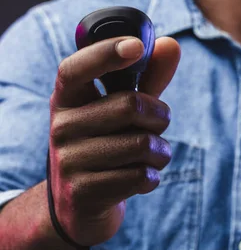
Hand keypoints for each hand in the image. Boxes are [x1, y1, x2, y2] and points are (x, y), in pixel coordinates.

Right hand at [48, 36, 180, 245]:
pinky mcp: (82, 193)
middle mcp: (60, 126)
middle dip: (160, 117)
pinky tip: (139, 179)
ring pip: (142, 144)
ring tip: (151, 157)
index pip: (75, 68)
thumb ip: (148, 78)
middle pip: (131, 105)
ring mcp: (68, 161)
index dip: (105, 53)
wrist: (80, 204)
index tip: (137, 45)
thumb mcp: (123, 110)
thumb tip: (171, 44)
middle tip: (157, 126)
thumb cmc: (109, 143)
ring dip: (160, 152)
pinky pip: (140, 176)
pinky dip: (152, 177)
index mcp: (67, 99)